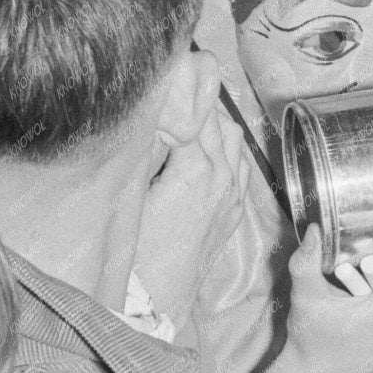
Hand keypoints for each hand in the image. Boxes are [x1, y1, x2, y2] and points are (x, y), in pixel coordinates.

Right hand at [135, 102, 253, 327]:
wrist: (156, 303)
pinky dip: (227, 149)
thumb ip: (146, 152)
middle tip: (174, 85)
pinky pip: (241, 166)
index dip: (181, 88)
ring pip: (234, 140)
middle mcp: (223, 177)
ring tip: (187, 116)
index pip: (196, 111)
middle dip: (198, 101)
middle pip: (218, 120)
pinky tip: (206, 148)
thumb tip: (149, 116)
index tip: (167, 70)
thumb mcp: (132, 195)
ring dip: (215, 125)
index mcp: (197, 169)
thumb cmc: (135, 253)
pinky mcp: (234, 212)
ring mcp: (233, 196)